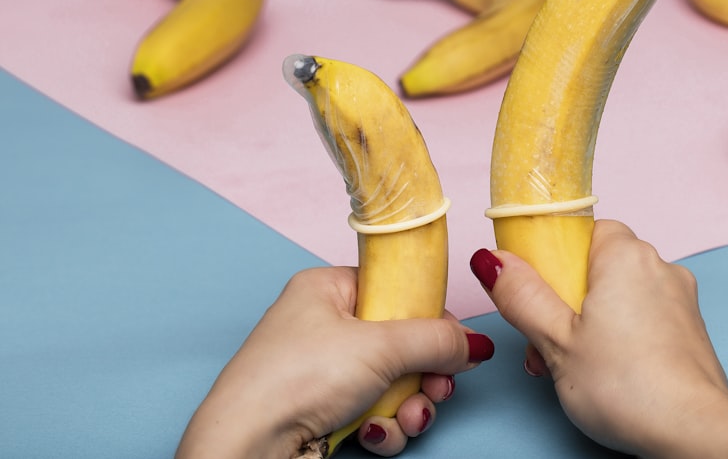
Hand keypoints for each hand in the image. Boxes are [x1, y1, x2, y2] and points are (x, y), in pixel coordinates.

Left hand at [176, 266, 494, 458]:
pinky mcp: (322, 410)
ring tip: (407, 417)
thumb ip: (437, 340)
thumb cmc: (296, 379)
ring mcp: (322, 371)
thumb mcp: (380, 347)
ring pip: (392, 382)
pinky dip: (383, 426)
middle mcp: (323, 326)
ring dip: (408, 405)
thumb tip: (474, 343)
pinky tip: (373, 434)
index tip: (452, 342)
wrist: (250, 447)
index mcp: (327, 288)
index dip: (428, 316)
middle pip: (401, 342)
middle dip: (424, 373)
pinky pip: (373, 410)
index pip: (395, 289)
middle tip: (436, 386)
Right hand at [472, 219, 727, 458]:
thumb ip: (520, 295)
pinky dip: (620, 336)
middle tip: (544, 340)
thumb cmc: (627, 386)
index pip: (582, 230)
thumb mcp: (554, 340)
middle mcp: (659, 266)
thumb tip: (491, 261)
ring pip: (620, 295)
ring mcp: (680, 299)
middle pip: (597, 266)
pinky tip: (606, 371)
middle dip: (565, 301)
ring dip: (589, 322)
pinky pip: (644, 317)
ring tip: (570, 365)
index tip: (534, 290)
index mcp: (626, 254)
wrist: (692, 434)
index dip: (553, 258)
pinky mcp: (690, 330)